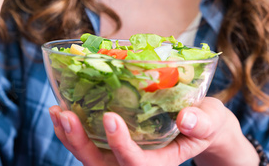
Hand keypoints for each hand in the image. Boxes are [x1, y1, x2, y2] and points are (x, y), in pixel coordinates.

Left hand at [49, 97, 257, 165]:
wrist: (200, 123)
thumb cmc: (206, 122)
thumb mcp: (212, 120)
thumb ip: (203, 122)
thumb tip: (188, 117)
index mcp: (161, 161)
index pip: (136, 163)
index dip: (121, 146)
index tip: (110, 118)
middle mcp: (136, 161)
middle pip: (103, 165)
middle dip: (81, 144)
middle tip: (65, 115)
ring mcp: (122, 153)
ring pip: (90, 156)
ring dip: (70, 136)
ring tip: (56, 111)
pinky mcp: (114, 141)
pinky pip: (89, 142)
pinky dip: (73, 129)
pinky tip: (62, 108)